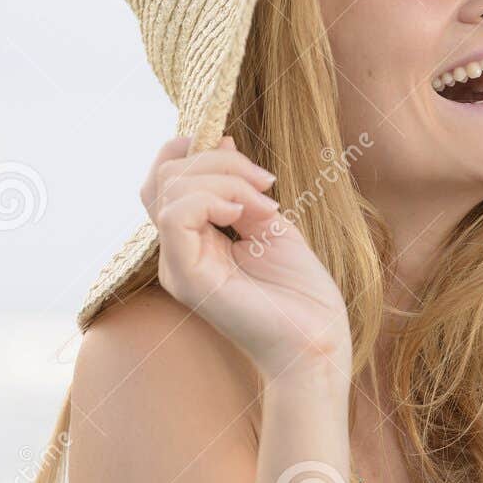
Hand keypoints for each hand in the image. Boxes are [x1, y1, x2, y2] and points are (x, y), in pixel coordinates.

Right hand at [142, 135, 352, 378]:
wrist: (317, 344)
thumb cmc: (300, 294)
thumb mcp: (270, 223)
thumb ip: (240, 189)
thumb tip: (220, 138)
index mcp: (194, 240)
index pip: (166, 178)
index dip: (197, 151)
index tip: (246, 160)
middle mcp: (177, 253)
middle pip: (166, 175)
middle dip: (218, 159)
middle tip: (266, 182)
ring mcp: (177, 266)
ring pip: (169, 188)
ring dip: (223, 176)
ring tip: (265, 201)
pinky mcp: (187, 278)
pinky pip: (176, 215)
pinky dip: (211, 198)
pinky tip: (244, 213)